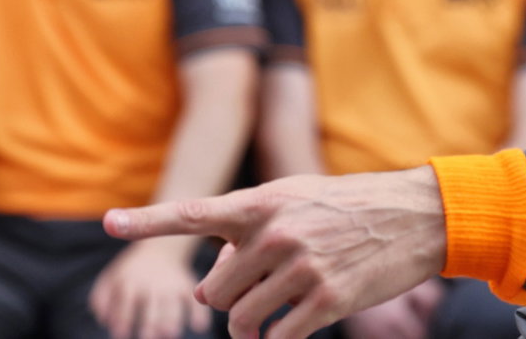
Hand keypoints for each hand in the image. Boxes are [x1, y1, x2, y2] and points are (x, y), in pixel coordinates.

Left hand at [90, 239, 212, 338]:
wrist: (161, 246)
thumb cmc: (131, 271)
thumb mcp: (112, 277)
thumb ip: (101, 298)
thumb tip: (103, 319)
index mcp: (130, 283)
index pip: (125, 302)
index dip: (123, 317)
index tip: (121, 334)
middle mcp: (152, 285)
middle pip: (151, 305)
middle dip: (151, 322)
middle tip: (150, 337)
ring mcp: (171, 285)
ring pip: (173, 303)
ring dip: (172, 319)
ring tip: (171, 334)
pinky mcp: (187, 287)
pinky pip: (194, 300)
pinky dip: (199, 313)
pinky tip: (200, 327)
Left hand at [105, 169, 445, 338]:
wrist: (417, 215)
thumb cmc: (348, 207)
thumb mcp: (296, 200)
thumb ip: (248, 231)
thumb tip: (210, 285)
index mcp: (264, 202)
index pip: (194, 212)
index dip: (147, 220)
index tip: (108, 222)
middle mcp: (276, 232)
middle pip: (214, 293)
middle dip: (231, 298)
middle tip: (263, 286)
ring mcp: (301, 266)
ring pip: (242, 322)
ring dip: (254, 327)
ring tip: (281, 308)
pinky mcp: (326, 299)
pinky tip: (302, 321)